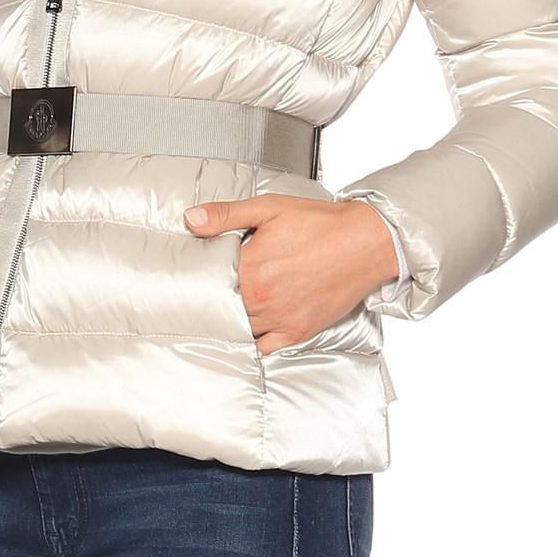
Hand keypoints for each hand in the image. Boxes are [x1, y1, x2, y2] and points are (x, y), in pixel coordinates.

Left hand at [184, 196, 399, 351]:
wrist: (365, 242)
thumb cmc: (322, 225)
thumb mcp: (269, 209)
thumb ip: (227, 216)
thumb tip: (192, 219)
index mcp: (251, 269)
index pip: (211, 282)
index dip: (206, 279)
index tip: (202, 276)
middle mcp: (262, 299)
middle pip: (223, 309)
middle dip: (219, 300)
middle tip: (215, 293)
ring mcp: (280, 319)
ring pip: (241, 329)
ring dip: (234, 321)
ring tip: (233, 308)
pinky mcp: (298, 331)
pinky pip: (265, 347)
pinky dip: (256, 341)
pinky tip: (253, 330)